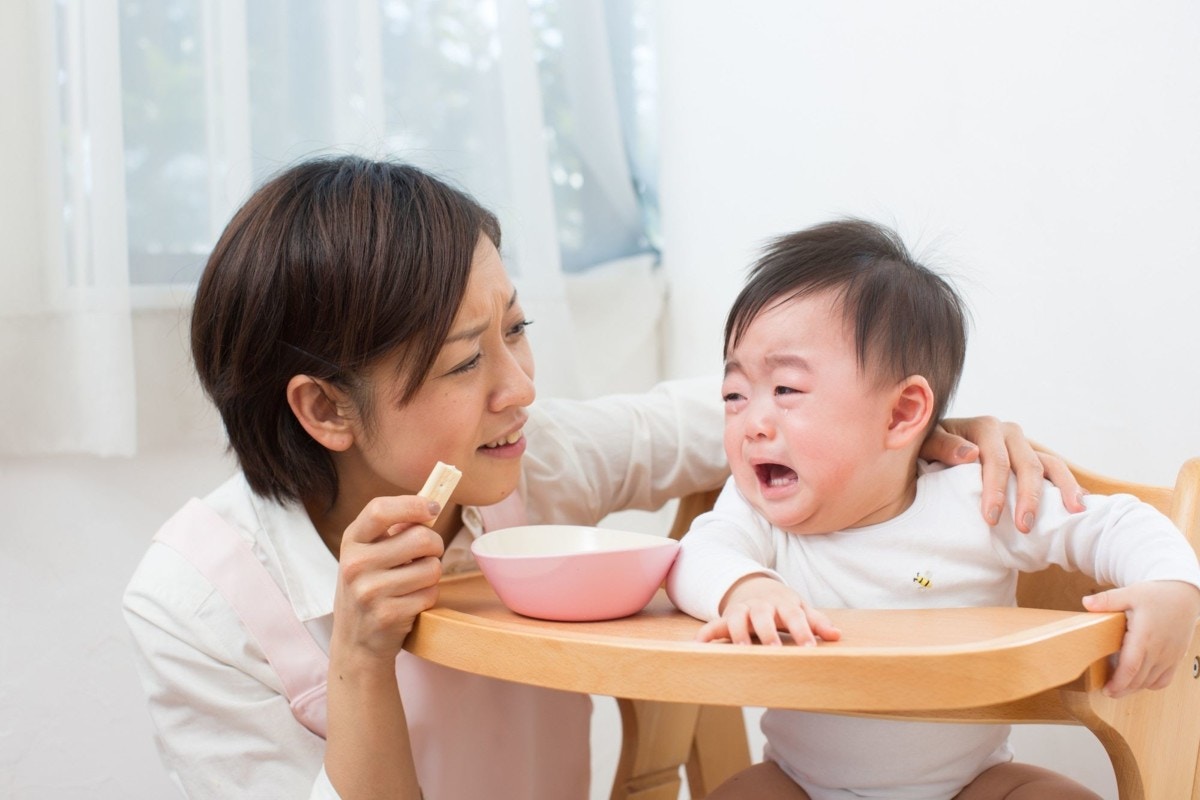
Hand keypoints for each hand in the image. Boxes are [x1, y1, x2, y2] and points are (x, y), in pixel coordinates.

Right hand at [332, 496, 445, 662]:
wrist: (354, 643)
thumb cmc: (368, 589)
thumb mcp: (368, 555)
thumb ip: (393, 531)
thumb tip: (431, 505)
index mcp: (352, 541)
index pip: (380, 510)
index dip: (413, 505)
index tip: (433, 508)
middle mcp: (356, 564)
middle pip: (420, 538)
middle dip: (435, 545)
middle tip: (429, 554)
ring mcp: (370, 591)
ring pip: (432, 567)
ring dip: (432, 574)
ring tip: (415, 583)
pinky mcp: (388, 615)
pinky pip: (430, 593)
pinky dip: (429, 596)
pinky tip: (411, 602)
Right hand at [696, 576, 840, 645]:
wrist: (753, 586)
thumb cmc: (782, 604)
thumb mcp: (800, 608)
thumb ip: (817, 622)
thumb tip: (837, 636)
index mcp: (783, 603)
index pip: (795, 615)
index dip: (802, 631)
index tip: (810, 647)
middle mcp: (761, 606)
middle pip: (763, 615)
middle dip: (768, 632)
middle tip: (774, 650)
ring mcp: (741, 610)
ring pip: (737, 618)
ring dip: (738, 633)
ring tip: (741, 650)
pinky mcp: (726, 618)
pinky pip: (713, 625)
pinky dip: (706, 633)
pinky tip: (699, 644)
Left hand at [924, 416, 1086, 530]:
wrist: (936, 442)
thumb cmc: (929, 445)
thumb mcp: (927, 442)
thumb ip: (944, 445)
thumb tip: (970, 454)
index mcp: (984, 427)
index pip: (995, 460)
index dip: (995, 489)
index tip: (991, 518)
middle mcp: (1009, 432)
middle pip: (1027, 465)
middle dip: (1028, 497)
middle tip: (1024, 527)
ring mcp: (1024, 445)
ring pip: (1050, 464)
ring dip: (1061, 489)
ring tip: (1072, 513)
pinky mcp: (1033, 457)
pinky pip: (1056, 470)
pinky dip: (1069, 486)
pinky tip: (1078, 506)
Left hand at [1082, 580, 1199, 697]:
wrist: (1184, 596)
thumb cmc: (1156, 595)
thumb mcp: (1129, 593)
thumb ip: (1107, 600)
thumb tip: (1086, 603)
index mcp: (1144, 636)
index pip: (1131, 667)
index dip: (1118, 682)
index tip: (1106, 690)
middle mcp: (1159, 650)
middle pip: (1139, 679)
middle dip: (1122, 689)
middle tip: (1107, 691)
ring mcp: (1169, 656)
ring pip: (1151, 682)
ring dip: (1134, 687)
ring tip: (1119, 686)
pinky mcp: (1176, 658)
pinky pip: (1164, 680)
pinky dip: (1150, 684)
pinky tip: (1139, 680)